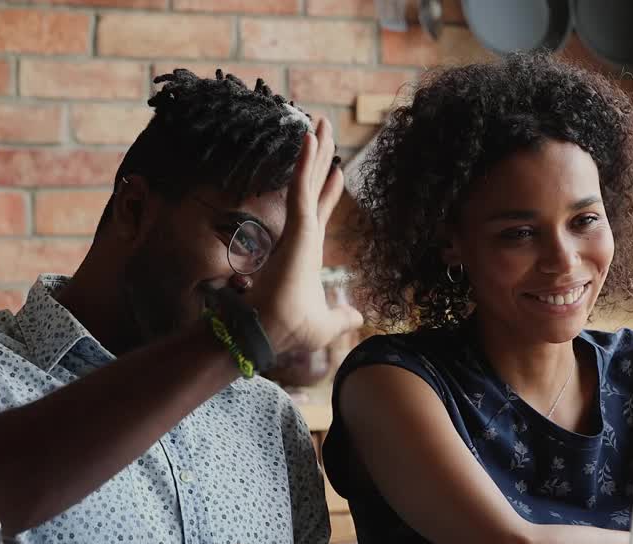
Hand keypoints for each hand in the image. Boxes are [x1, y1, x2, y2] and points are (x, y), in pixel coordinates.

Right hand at [247, 116, 362, 354]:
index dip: (328, 189)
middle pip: (313, 186)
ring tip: (319, 121)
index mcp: (308, 250)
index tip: (336, 169)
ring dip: (314, 150)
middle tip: (323, 128)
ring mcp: (299, 228)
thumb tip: (359, 316)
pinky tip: (310, 137)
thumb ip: (343, 317)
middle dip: (319, 158)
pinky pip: (301, 187)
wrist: (274, 333)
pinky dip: (306, 162)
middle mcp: (302, 234)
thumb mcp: (327, 323)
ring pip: (308, 180)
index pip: (319, 210)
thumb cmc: (292, 329)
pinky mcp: (297, 227)